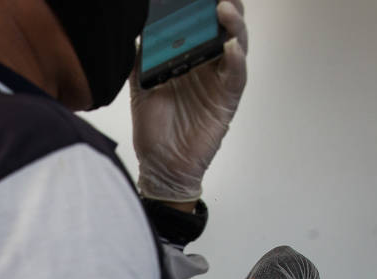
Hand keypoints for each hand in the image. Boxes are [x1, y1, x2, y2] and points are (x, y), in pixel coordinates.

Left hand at [130, 0, 247, 200]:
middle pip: (224, 27)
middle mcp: (208, 66)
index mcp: (189, 58)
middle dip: (225, 6)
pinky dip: (236, 60)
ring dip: (233, 26)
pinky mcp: (227, 100)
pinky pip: (236, 76)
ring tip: (224, 9)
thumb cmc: (154, 127)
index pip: (201, 23)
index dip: (202, 5)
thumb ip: (142, 57)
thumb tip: (139, 29)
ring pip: (236, 45)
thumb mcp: (141, 85)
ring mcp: (219, 81)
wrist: (161, 164)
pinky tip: (229, 48)